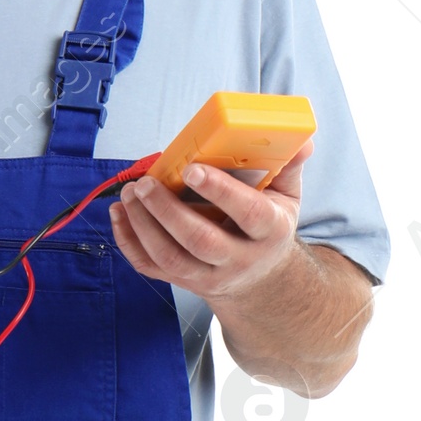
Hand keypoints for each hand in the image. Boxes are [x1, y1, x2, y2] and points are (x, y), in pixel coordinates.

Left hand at [108, 153, 306, 308]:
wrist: (260, 279)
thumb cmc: (268, 227)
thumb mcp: (287, 197)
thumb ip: (289, 165)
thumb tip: (301, 137)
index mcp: (268, 232)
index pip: (247, 214)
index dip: (220, 192)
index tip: (193, 168)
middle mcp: (239, 259)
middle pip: (200, 241)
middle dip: (168, 211)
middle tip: (146, 182)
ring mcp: (209, 276)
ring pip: (171, 258)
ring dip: (144, 226)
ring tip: (130, 194)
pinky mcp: (184, 282)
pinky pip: (151, 268)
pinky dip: (129, 243)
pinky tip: (119, 214)